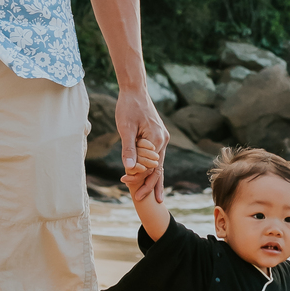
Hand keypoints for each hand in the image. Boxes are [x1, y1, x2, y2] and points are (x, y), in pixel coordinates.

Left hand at [116, 88, 167, 202]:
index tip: (125, 184)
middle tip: (141, 200)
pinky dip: (151, 166)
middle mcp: (163, 140)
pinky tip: (149, 176)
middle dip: (150, 184)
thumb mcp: (125, 128)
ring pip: (158, 163)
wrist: (135, 90)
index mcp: (157, 140)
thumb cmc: (128, 107)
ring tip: (152, 196)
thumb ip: (128, 149)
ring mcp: (163, 138)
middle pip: (158, 168)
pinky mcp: (158, 136)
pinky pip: (156, 155)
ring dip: (152, 178)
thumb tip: (129, 169)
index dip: (139, 178)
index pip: (150, 166)